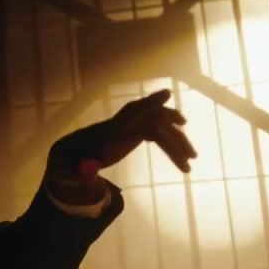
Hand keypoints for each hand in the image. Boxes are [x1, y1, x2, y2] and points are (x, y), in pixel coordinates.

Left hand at [47, 88, 196, 188]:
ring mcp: (133, 125)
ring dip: (177, 145)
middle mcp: (125, 123)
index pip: (132, 112)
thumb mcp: (80, 168)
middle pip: (155, 123)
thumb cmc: (78, 160)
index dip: (149, 103)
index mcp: (111, 129)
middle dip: (174, 138)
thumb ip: (84, 173)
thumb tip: (88, 173)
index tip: (167, 94)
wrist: (76, 153)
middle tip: (191, 154)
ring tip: (190, 165)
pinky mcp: (138, 131)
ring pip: (161, 131)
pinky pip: (159, 136)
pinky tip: (182, 160)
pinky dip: (171, 146)